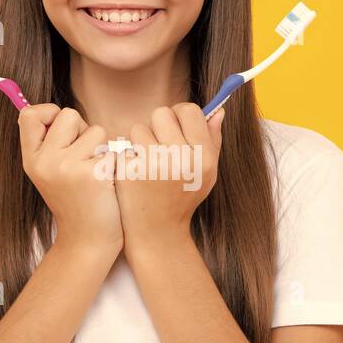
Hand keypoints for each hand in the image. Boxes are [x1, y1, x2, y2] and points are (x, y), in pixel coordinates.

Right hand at [18, 104, 122, 255]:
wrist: (88, 240)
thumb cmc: (75, 200)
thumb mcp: (49, 173)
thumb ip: (48, 143)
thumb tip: (52, 111)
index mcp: (31, 159)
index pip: (29, 114)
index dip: (49, 113)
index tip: (61, 128)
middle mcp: (44, 162)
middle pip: (69, 115)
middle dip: (83, 131)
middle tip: (84, 159)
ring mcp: (67, 168)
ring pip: (96, 130)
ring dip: (102, 148)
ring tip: (96, 173)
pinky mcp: (93, 174)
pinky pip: (112, 149)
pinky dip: (114, 164)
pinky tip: (107, 184)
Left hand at [114, 103, 224, 258]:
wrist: (157, 231)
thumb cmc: (182, 198)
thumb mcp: (207, 173)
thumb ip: (214, 141)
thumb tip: (218, 111)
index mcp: (204, 157)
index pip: (189, 110)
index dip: (178, 115)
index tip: (173, 126)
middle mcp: (182, 159)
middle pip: (161, 113)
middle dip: (157, 126)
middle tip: (158, 147)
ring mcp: (155, 165)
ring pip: (139, 127)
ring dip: (140, 141)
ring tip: (147, 163)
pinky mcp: (131, 171)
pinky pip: (124, 146)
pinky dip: (127, 157)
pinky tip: (135, 175)